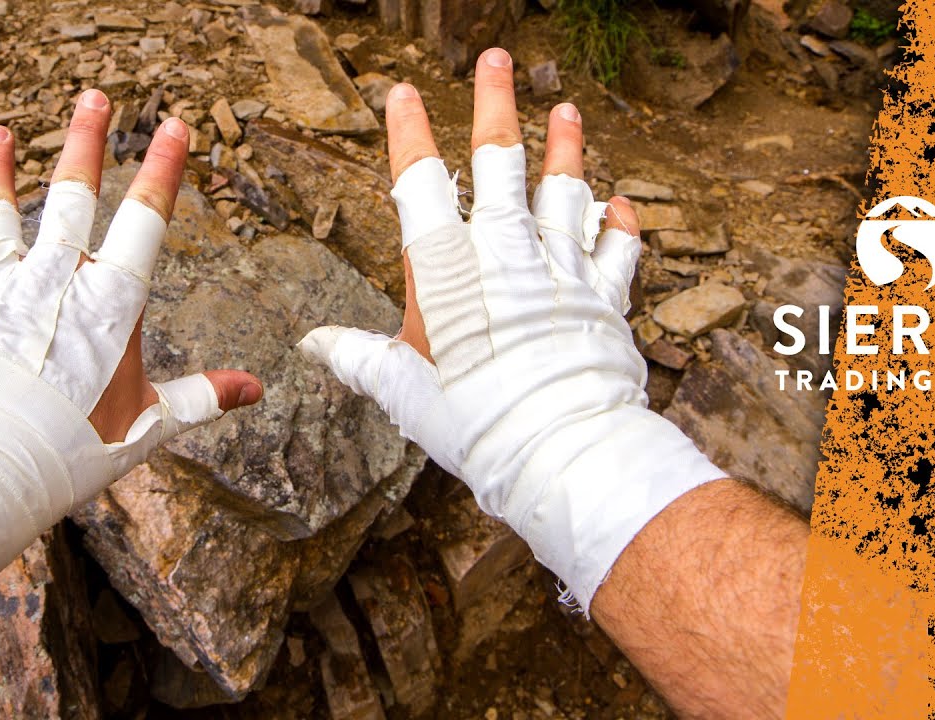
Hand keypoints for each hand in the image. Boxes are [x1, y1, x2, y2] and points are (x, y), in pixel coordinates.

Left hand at [0, 90, 261, 593]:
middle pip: (73, 192)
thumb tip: (255, 390)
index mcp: (111, 299)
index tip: (174, 126)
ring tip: (0, 134)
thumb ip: (201, 397)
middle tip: (94, 97)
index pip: (147, 218)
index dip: (164, 168)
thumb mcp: (149, 424)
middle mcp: (55, 276)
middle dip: (86, 139)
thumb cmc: (73, 447)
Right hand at [300, 49, 724, 609]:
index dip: (409, 136)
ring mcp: (560, 271)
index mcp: (449, 272)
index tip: (403, 95)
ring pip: (564, 191)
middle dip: (496, 105)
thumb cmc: (474, 425)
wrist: (560, 450)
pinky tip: (623, 205)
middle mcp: (506, 255)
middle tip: (497, 59)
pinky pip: (617, 250)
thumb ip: (361, 359)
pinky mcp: (603, 298)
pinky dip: (621, 226)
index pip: (421, 187)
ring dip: (566, 148)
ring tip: (567, 110)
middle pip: (501, 163)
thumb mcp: (405, 393)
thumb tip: (312, 346)